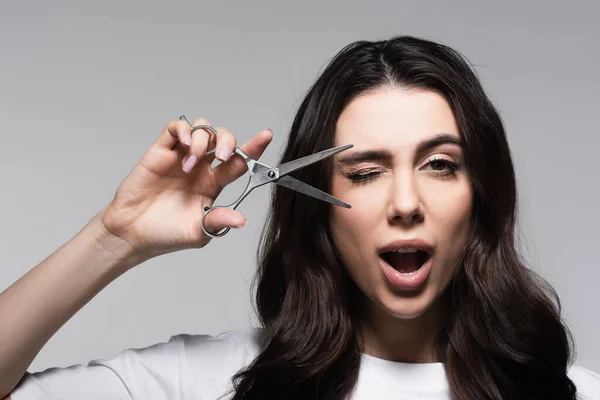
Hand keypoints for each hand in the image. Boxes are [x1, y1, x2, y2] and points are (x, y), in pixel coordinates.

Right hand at [99, 117, 272, 258]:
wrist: (132, 233)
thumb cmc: (165, 234)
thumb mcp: (198, 232)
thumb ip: (218, 221)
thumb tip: (241, 220)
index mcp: (214, 184)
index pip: (239, 161)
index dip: (254, 148)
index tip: (267, 136)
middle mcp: (202, 167)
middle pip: (224, 138)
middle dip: (228, 142)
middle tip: (221, 158)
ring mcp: (182, 157)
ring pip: (203, 129)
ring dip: (202, 142)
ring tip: (190, 165)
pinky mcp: (161, 151)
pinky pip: (176, 128)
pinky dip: (184, 130)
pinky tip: (183, 145)